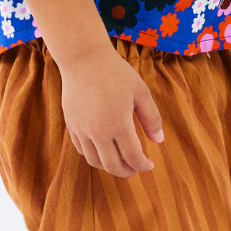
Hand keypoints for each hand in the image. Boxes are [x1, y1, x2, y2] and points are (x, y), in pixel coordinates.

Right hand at [59, 47, 163, 176]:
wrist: (83, 58)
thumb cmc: (115, 72)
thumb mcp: (140, 92)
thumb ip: (151, 118)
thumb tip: (159, 140)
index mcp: (119, 124)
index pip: (133, 156)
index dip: (143, 165)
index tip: (149, 165)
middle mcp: (98, 131)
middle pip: (112, 165)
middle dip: (126, 171)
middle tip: (135, 168)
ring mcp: (82, 129)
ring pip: (94, 161)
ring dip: (109, 167)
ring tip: (119, 162)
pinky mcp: (71, 124)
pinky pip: (82, 149)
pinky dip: (93, 155)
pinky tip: (103, 150)